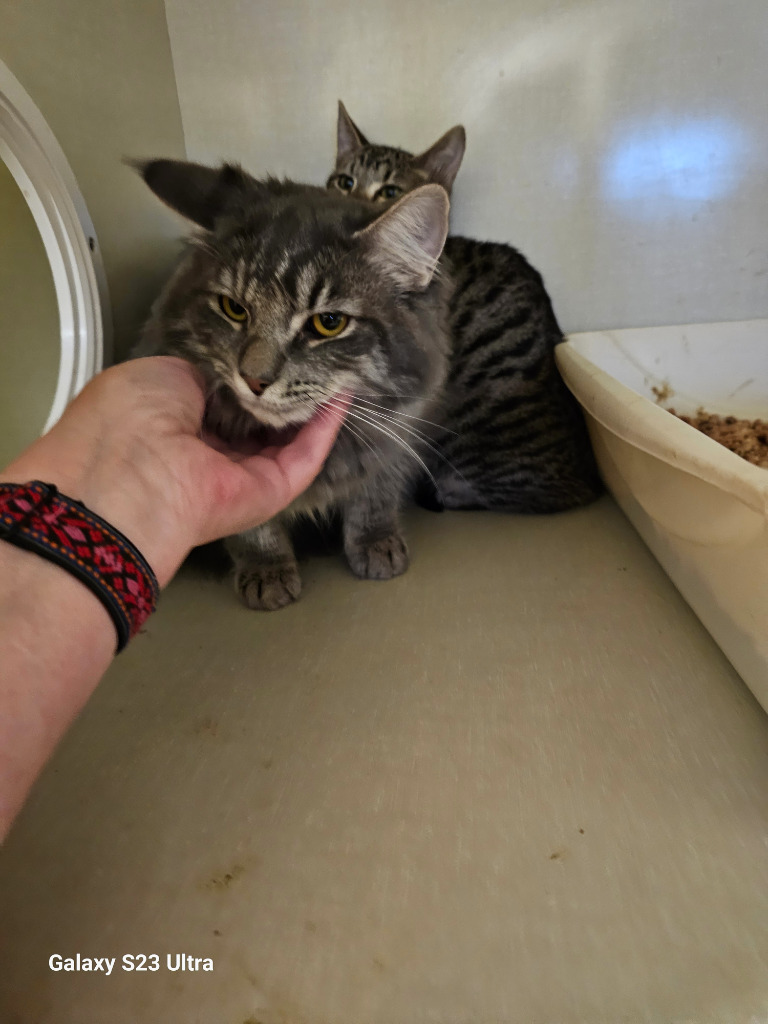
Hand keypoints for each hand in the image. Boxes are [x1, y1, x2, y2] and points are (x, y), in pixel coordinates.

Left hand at [0, 357, 345, 585]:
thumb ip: (207, 372)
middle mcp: (205, 454)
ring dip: (313, 407)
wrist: (131, 471)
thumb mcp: (165, 371)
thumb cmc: (130, 416)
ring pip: (287, 441)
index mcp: (172, 424)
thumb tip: (238, 372)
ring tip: (340, 370)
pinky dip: (325, 428)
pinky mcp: (269, 493)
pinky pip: (304, 458)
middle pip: (258, 422)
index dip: (250, 376)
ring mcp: (239, 477)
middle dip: (287, 390)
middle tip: (318, 357)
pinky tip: (342, 396)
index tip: (278, 350)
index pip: (221, 401)